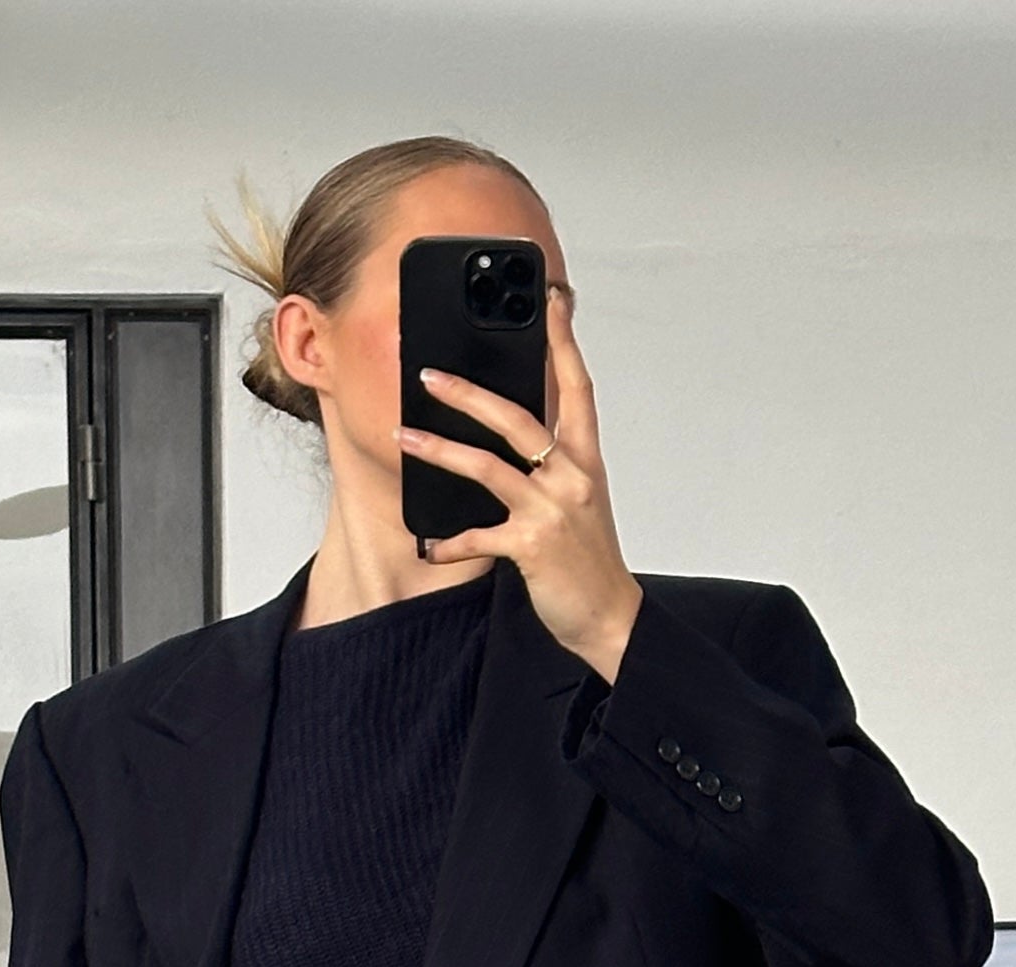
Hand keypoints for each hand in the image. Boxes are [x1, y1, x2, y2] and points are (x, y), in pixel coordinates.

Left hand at [397, 286, 642, 683]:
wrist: (610, 618)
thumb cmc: (590, 560)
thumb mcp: (580, 502)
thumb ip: (553, 466)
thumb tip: (514, 438)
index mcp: (586, 460)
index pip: (578, 387)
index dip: (563, 341)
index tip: (551, 300)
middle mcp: (571, 477)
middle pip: (517, 418)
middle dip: (469, 393)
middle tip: (429, 374)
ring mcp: (551, 510)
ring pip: (488, 465)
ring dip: (440, 449)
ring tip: (405, 437)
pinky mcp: (530, 546)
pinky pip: (479, 536)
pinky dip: (450, 542)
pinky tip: (429, 544)